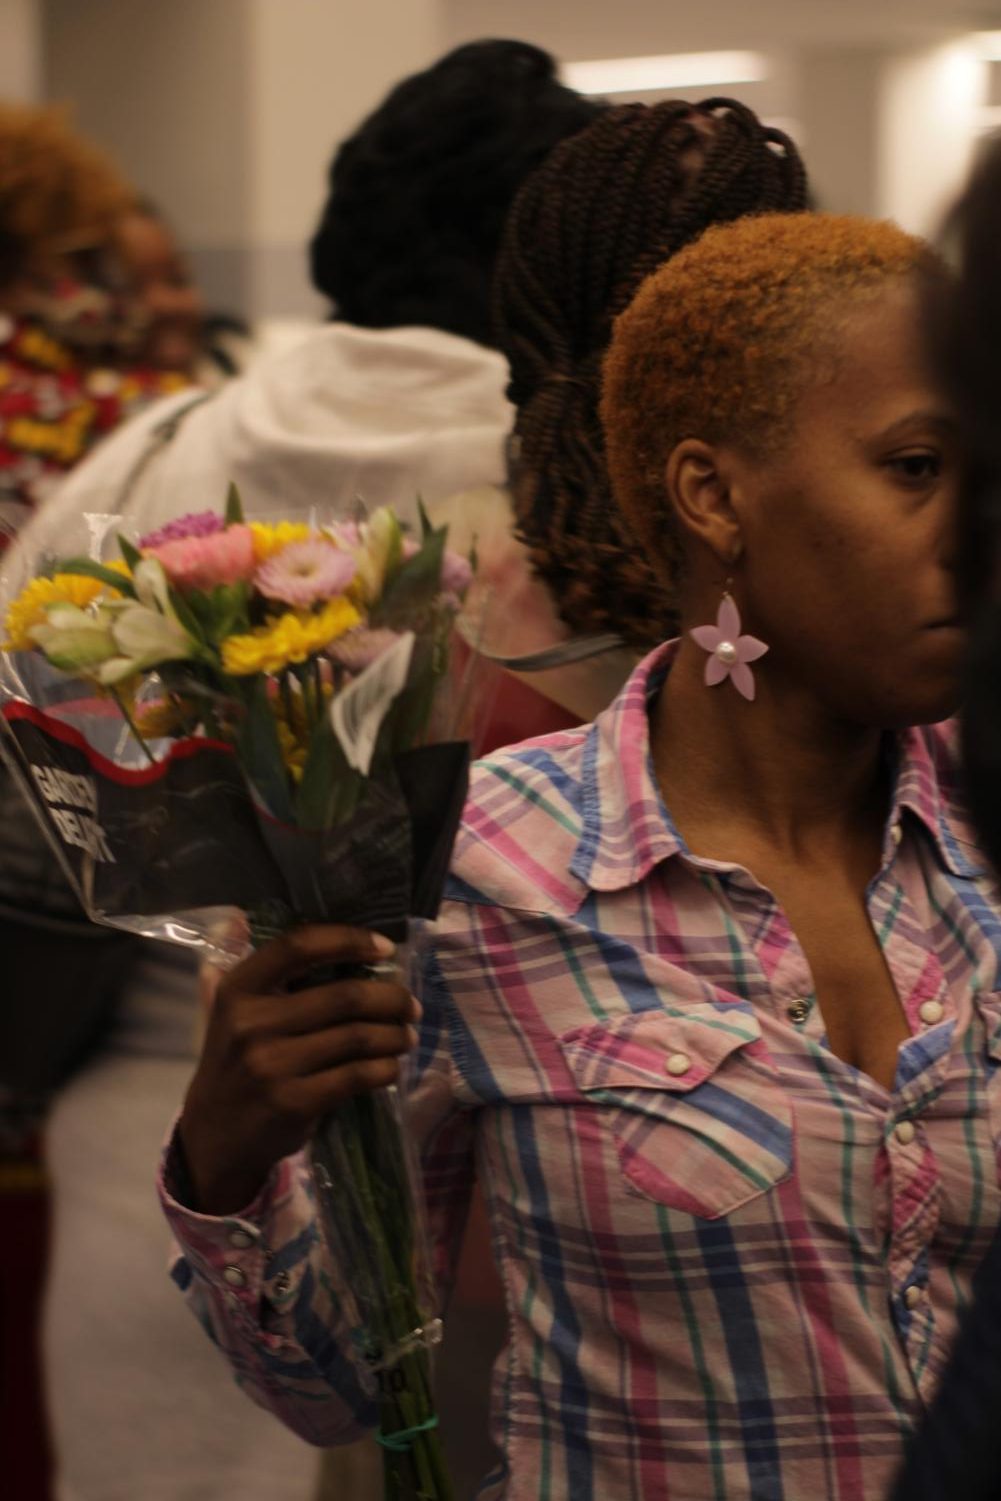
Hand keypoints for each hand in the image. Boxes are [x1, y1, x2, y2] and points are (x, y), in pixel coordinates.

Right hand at [178, 925, 418, 1215]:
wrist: (214, 1136)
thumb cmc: (234, 1064)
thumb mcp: (231, 1013)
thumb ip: (260, 973)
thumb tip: (261, 918)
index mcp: (238, 989)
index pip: (298, 946)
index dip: (348, 940)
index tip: (385, 948)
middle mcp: (251, 1023)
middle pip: (344, 996)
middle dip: (391, 998)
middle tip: (410, 1005)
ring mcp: (272, 1065)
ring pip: (357, 1037)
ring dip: (395, 1035)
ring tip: (406, 1036)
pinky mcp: (293, 1103)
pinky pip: (357, 1075)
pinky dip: (385, 1068)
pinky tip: (391, 1067)